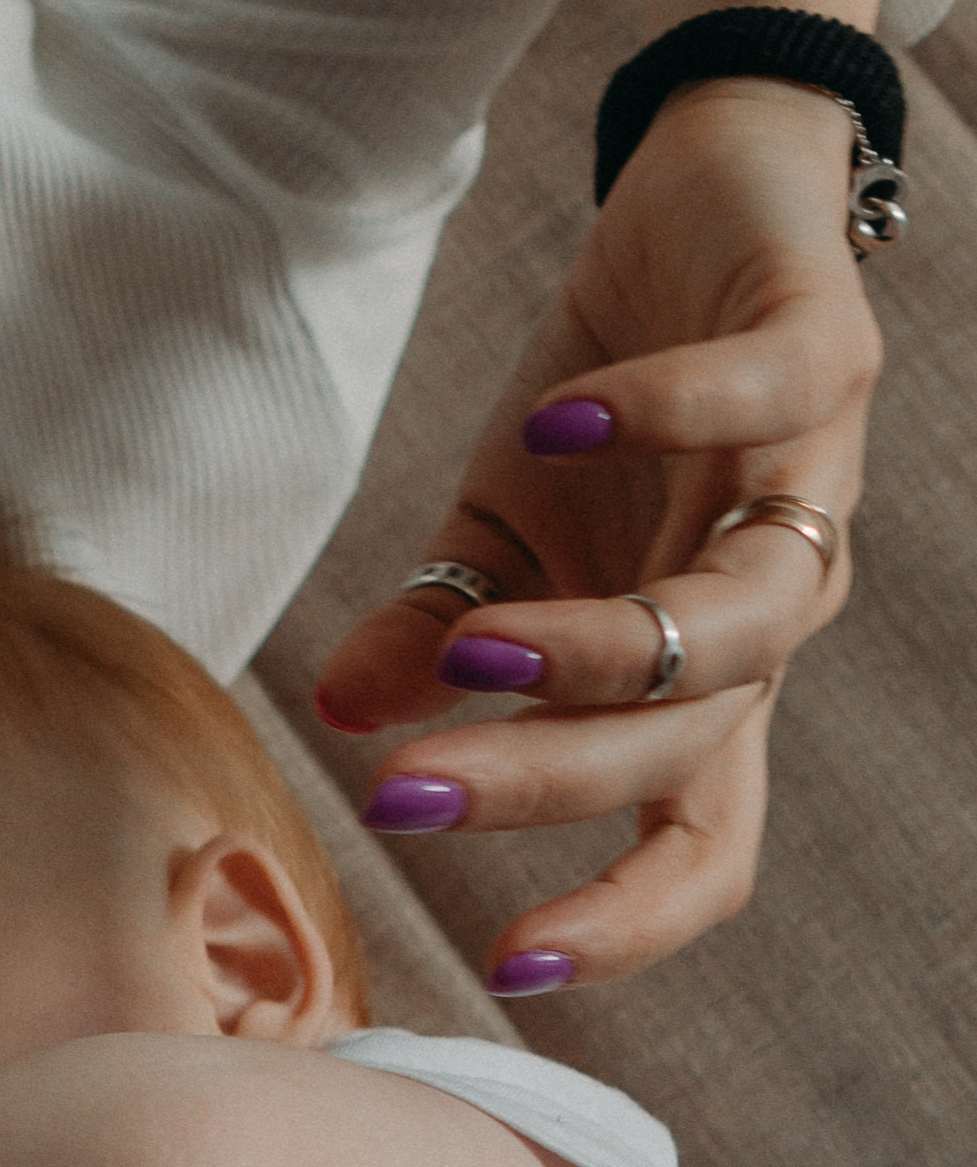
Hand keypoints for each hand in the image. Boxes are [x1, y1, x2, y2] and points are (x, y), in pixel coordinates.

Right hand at [315, 79, 879, 988]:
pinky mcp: (827, 352)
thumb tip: (338, 719)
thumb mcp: (491, 533)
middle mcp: (770, 610)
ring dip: (594, 652)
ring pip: (739, 621)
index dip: (625, 921)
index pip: (695, 840)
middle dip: (543, 790)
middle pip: (689, 750)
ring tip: (469, 646)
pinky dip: (656, 419)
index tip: (507, 970)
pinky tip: (553, 421)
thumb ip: (432, 637)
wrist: (712, 196)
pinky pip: (761, 403)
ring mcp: (810, 486)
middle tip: (400, 805)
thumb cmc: (605, 404)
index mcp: (697, 679)